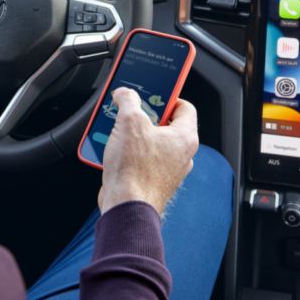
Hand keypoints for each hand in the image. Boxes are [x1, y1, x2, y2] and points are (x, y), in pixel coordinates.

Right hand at [98, 88, 197, 215]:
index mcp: (184, 137)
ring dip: (134, 133)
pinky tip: (114, 148)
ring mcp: (168, 170)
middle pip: (165, 124)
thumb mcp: (129, 121)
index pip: (185, 107)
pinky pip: (143, 158)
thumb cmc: (135, 170)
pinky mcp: (153, 181)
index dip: (168, 96)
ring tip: (118, 129)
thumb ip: (128, 101)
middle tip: (131, 110)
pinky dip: (130, 151)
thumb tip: (125, 93)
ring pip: (152, 142)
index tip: (153, 92)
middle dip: (145, 115)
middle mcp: (181, 155)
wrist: (126, 206)